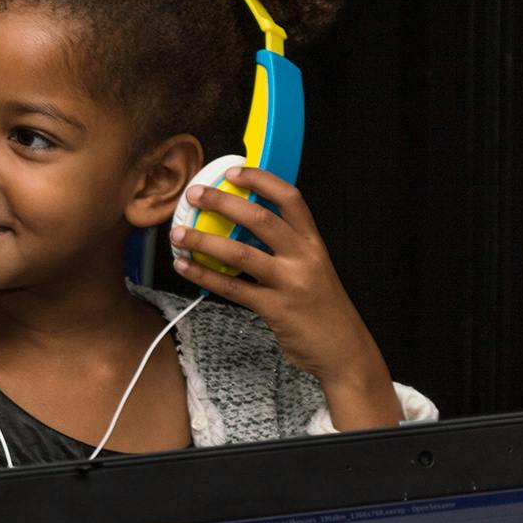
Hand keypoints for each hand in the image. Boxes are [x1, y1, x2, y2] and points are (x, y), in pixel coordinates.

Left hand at [171, 166, 398, 429]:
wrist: (344, 351)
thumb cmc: (322, 308)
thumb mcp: (312, 269)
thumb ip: (285, 248)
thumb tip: (242, 226)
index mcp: (314, 243)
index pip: (290, 198)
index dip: (261, 180)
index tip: (232, 171)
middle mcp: (304, 257)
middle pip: (260, 218)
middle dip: (223, 202)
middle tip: (194, 195)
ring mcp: (291, 283)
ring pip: (240, 252)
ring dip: (204, 240)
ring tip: (178, 233)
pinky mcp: (275, 309)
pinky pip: (232, 288)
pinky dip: (204, 275)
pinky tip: (184, 267)